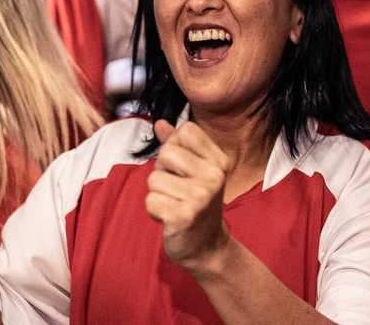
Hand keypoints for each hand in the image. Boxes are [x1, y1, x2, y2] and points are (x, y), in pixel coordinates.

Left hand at [145, 120, 233, 268]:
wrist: (207, 246)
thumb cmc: (196, 203)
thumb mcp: (194, 171)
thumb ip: (177, 145)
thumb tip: (160, 122)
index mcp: (219, 160)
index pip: (185, 131)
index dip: (175, 146)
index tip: (183, 167)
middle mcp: (214, 175)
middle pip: (166, 152)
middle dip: (162, 171)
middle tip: (176, 189)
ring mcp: (201, 196)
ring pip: (154, 179)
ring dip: (157, 194)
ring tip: (174, 204)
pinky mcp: (184, 215)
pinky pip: (151, 201)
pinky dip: (154, 211)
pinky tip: (170, 218)